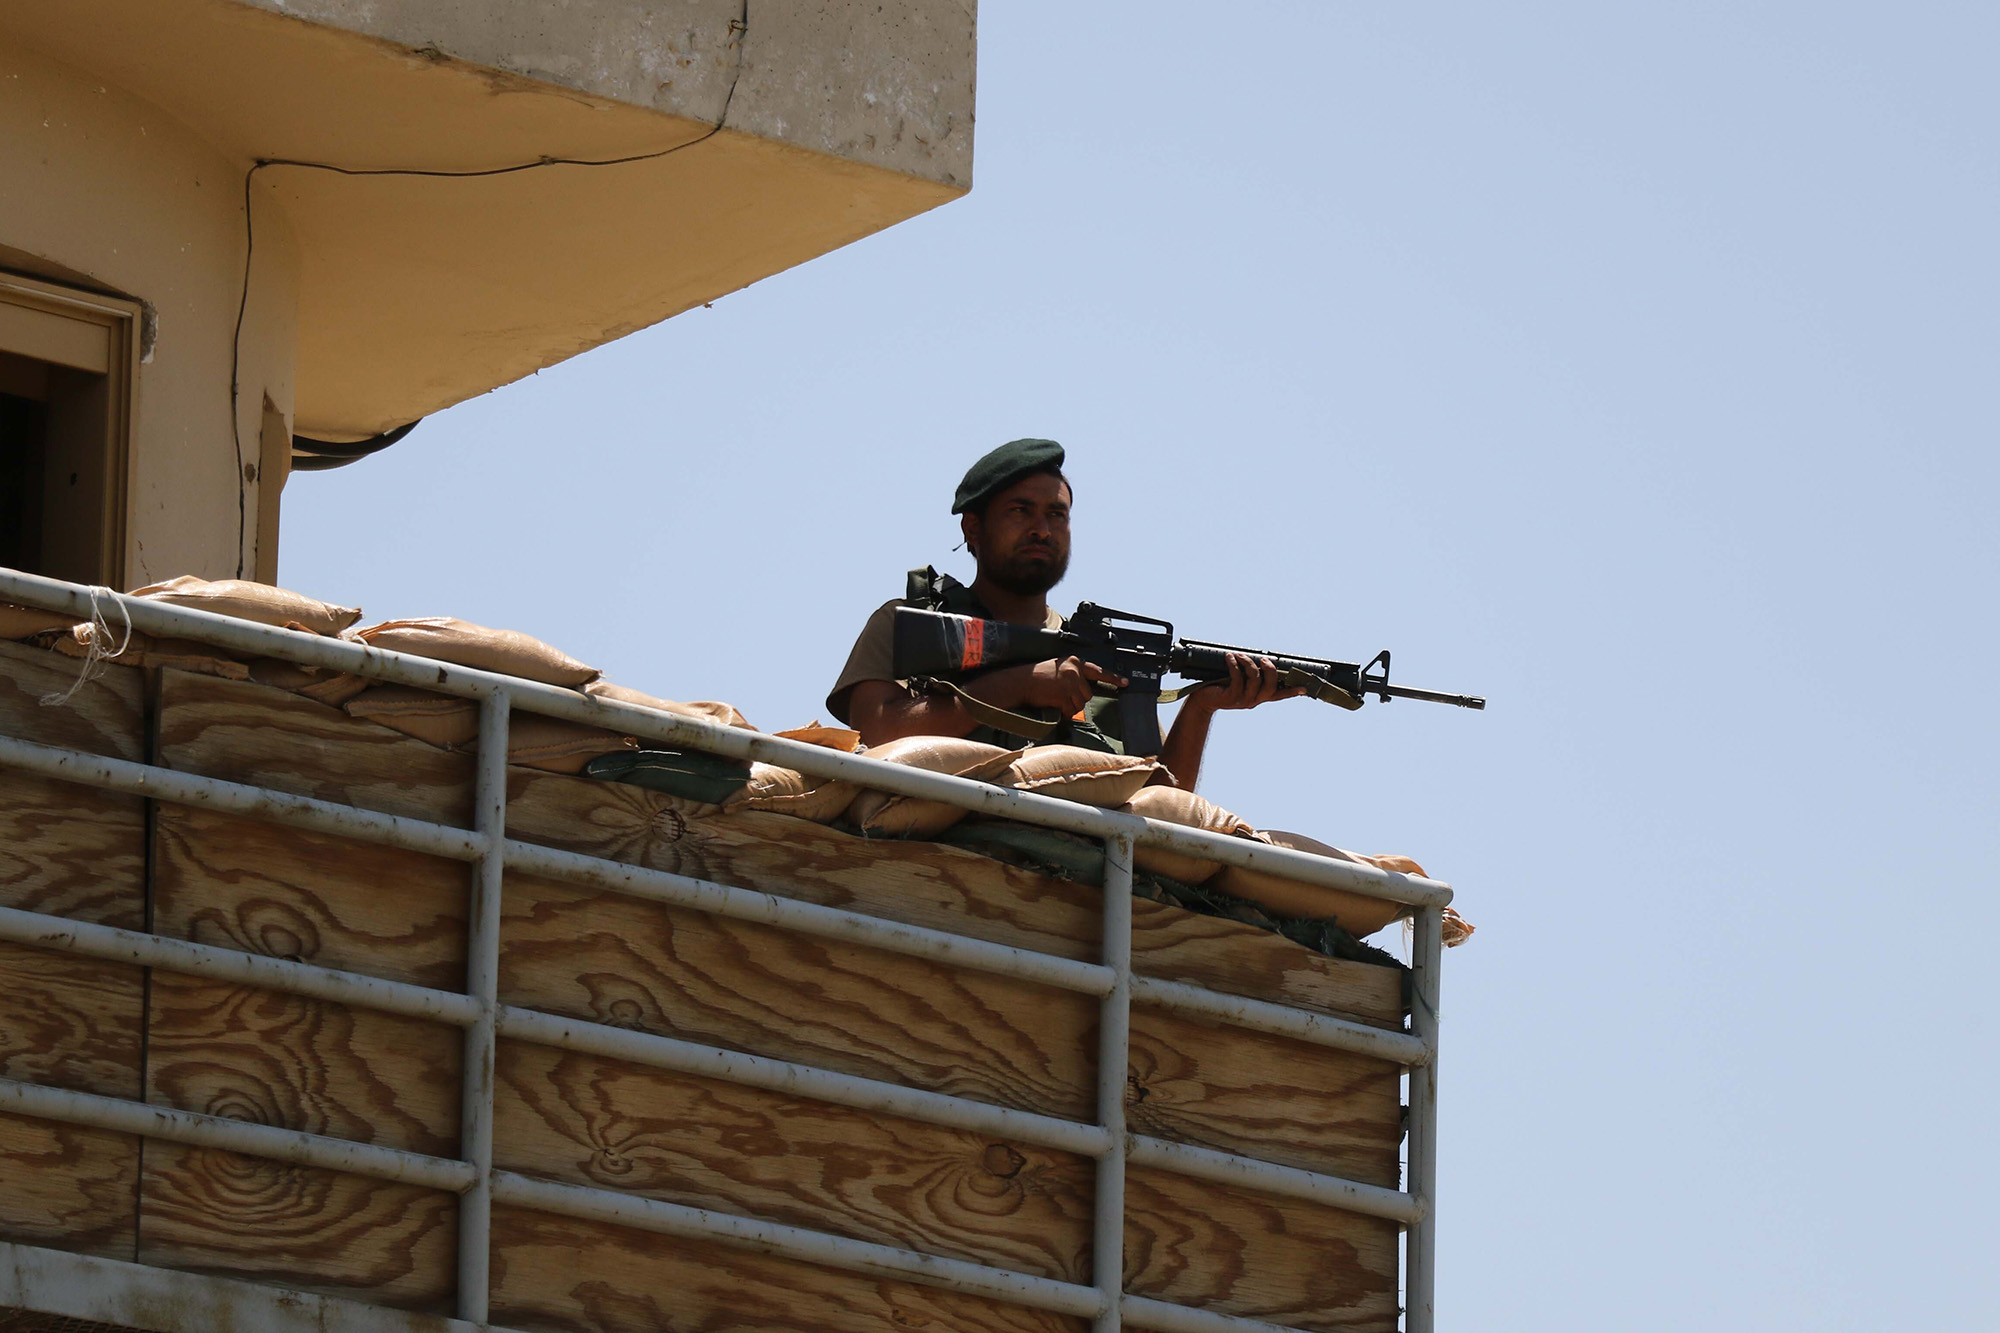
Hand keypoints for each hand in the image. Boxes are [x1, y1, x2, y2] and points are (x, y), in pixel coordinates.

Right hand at [1020, 656, 1125, 714]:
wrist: (1018, 682)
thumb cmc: (1036, 677)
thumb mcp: (1058, 669)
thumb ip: (1073, 676)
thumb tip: (1084, 692)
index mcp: (1074, 662)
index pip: (1097, 671)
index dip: (1112, 678)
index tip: (1125, 682)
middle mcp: (1074, 671)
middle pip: (1088, 693)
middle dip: (1076, 699)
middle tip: (1060, 696)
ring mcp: (1069, 683)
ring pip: (1080, 704)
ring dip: (1069, 707)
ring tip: (1054, 700)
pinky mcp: (1064, 695)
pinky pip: (1070, 711)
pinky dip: (1063, 713)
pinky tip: (1053, 706)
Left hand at [1187, 653, 1305, 712]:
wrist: (1202, 700)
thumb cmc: (1221, 686)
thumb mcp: (1239, 680)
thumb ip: (1250, 673)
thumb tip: (1259, 657)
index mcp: (1259, 697)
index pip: (1279, 695)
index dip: (1292, 691)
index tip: (1304, 688)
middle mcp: (1254, 700)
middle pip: (1270, 686)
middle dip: (1269, 670)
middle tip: (1262, 659)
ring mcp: (1243, 701)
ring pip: (1254, 680)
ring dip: (1248, 664)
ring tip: (1240, 655)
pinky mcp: (1230, 698)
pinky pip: (1236, 679)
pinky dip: (1234, 665)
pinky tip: (1229, 657)